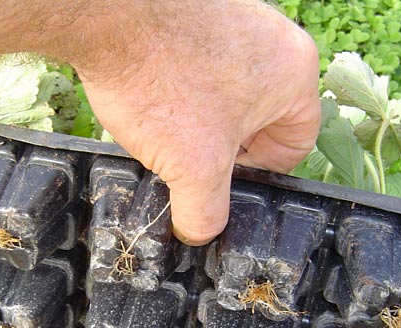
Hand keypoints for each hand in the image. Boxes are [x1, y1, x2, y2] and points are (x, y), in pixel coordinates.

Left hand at [79, 1, 320, 244]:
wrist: (105, 13)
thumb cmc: (160, 80)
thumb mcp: (193, 166)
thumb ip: (205, 211)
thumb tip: (201, 232)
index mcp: (294, 74)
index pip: (294, 145)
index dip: (258, 175)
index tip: (222, 181)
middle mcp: (274, 40)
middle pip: (258, 119)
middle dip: (223, 146)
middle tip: (189, 159)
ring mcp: (237, 18)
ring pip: (227, 93)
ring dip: (199, 120)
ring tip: (165, 129)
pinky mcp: (200, 12)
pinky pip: (201, 65)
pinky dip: (180, 88)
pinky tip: (152, 99)